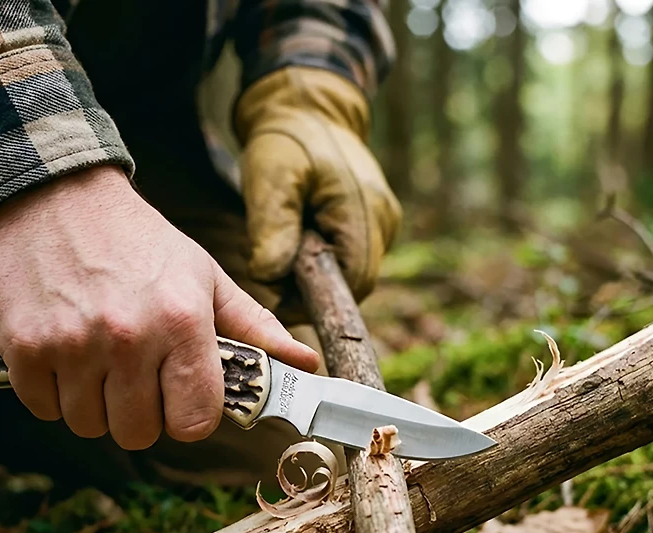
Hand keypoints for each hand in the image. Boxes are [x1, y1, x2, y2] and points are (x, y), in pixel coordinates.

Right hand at [0, 166, 318, 449]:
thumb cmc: (143, 244)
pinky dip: (54, 394)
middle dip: (142, 414)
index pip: (194, 422)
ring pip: (89, 426)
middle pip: (138, 433)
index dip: (190, 418)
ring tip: (100, 361)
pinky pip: (44, 409)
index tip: (181, 400)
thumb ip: (257, 329)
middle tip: (137, 376)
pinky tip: (66, 355)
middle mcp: (128, 337)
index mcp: (182, 322)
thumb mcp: (208, 278)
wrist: (59, 199)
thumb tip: (307, 365)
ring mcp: (71, 344)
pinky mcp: (23, 347)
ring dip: (96, 405)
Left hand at [235, 67, 401, 299]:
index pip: (354, 282)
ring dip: (317, 276)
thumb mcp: (271, 177)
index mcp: (364, 210)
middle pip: (356, 284)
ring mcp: (382, 223)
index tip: (281, 301)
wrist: (308, 110)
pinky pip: (350, 259)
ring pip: (352, 274)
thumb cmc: (288, 140)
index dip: (319, 301)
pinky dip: (323, 262)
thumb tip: (270, 276)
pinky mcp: (373, 224)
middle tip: (275, 277)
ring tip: (283, 252)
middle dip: (315, 290)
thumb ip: (272, 227)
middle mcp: (383, 221)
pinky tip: (299, 244)